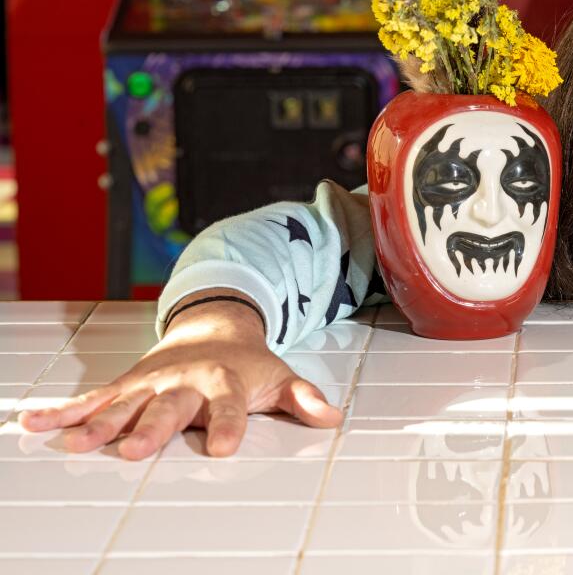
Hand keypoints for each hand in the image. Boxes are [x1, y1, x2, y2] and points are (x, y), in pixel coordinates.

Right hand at [17, 293, 342, 459]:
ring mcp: (151, 382)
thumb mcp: (281, 376)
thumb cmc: (248, 364)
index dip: (227, 424)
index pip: (228, 404)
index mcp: (224, 379)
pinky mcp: (127, 385)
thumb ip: (304, 398)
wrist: (215, 326)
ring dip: (100, 423)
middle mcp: (184, 380)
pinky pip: (93, 399)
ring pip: (124, 404)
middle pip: (168, 406)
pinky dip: (65, 411)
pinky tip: (35, 422)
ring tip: (78, 443)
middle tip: (135, 450)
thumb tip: (333, 416)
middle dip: (152, 427)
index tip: (223, 447)